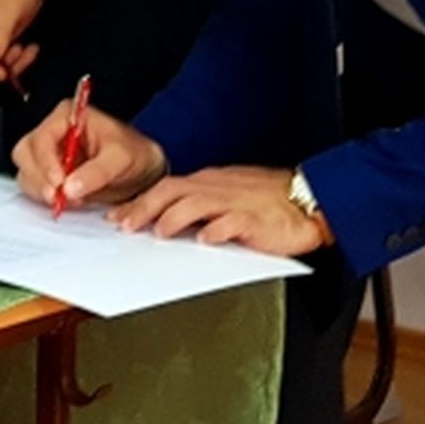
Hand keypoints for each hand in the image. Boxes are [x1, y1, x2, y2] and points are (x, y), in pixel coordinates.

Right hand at [13, 99, 167, 208]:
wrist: (142, 170)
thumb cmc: (133, 154)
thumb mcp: (121, 158)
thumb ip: (97, 172)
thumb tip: (70, 187)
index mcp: (68, 116)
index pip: (43, 137)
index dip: (45, 162)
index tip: (58, 183)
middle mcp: (53, 132)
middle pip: (25, 153)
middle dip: (37, 177)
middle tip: (55, 197)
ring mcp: (49, 154)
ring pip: (26, 171)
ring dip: (40, 190)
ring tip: (66, 201)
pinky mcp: (50, 174)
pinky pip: (34, 185)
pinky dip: (44, 197)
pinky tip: (65, 202)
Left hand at [116, 167, 332, 257]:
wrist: (307, 199)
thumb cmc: (266, 201)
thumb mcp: (225, 197)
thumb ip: (197, 207)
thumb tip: (163, 221)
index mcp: (208, 183)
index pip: (165, 188)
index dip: (138, 202)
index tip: (117, 216)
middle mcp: (216, 188)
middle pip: (172, 190)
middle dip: (145, 207)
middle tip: (125, 226)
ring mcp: (235, 201)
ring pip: (196, 202)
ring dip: (173, 217)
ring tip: (159, 233)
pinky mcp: (256, 219)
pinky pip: (233, 221)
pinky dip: (217, 230)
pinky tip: (206, 240)